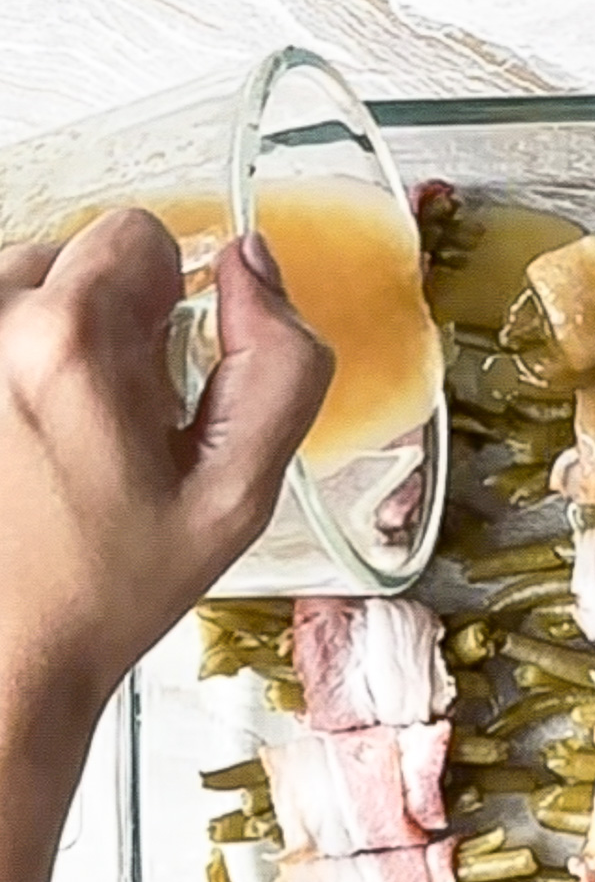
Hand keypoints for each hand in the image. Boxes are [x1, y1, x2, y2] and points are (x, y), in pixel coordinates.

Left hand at [0, 210, 333, 729]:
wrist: (11, 649)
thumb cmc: (113, 583)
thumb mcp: (240, 492)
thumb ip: (281, 367)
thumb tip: (254, 266)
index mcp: (73, 343)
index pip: (137, 232)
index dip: (171, 301)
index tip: (164, 377)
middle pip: (72, 255)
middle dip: (108, 322)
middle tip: (117, 420)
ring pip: (20, 288)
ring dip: (51, 341)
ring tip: (64, 432)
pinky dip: (15, 366)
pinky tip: (25, 436)